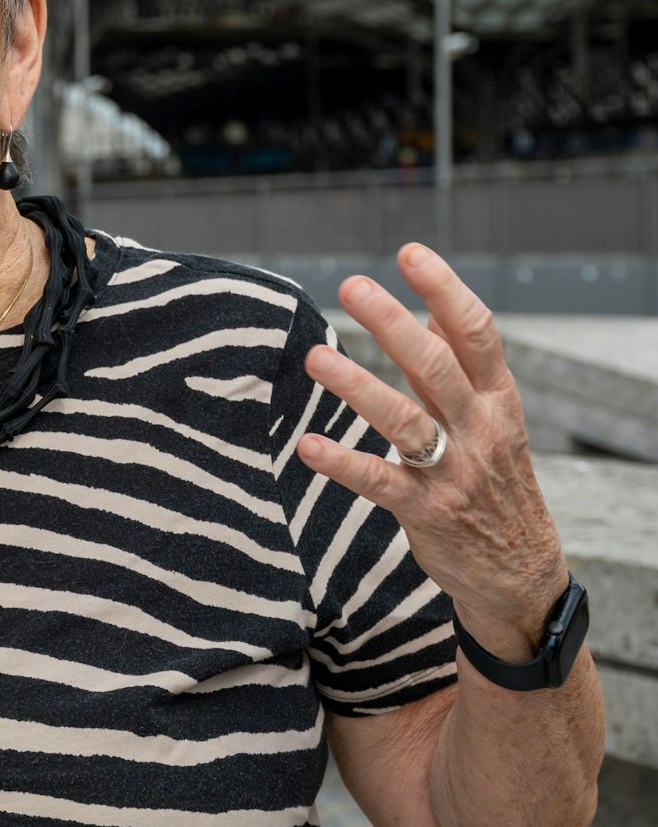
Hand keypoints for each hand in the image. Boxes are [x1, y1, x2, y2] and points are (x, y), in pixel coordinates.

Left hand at [298, 244, 566, 662]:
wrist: (520, 572)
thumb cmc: (494, 481)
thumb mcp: (492, 420)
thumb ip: (459, 368)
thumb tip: (429, 310)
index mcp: (499, 400)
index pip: (476, 333)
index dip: (445, 289)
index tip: (411, 253)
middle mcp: (480, 430)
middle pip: (436, 366)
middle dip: (393, 323)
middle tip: (351, 286)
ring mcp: (454, 472)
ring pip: (405, 420)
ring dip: (358, 386)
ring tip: (316, 358)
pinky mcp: (426, 511)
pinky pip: (380, 481)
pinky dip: (342, 463)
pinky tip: (307, 446)